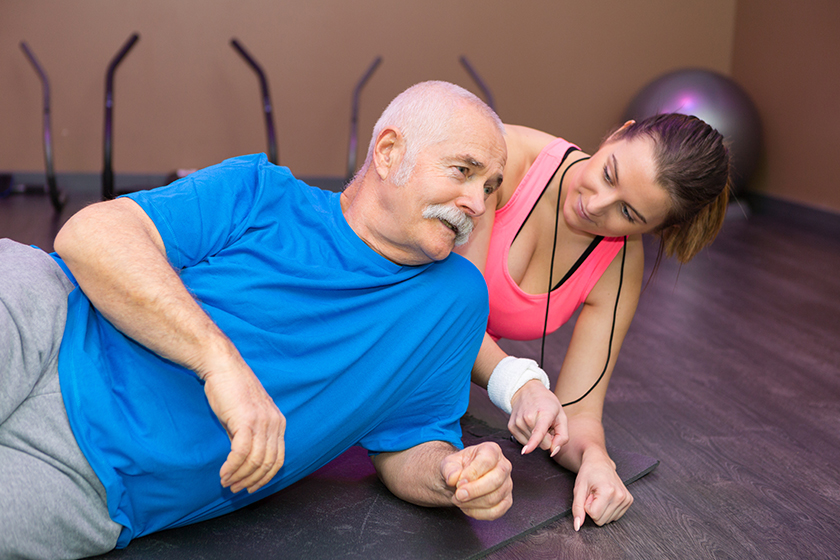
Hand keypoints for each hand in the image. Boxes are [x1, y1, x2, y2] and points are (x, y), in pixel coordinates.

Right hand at [203, 361, 285, 493]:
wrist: (222, 366)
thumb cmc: (230, 390)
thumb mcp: (245, 416)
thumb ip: (249, 436)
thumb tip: (243, 462)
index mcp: (278, 422)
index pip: (278, 459)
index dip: (265, 478)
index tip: (251, 487)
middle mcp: (274, 423)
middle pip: (268, 463)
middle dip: (252, 481)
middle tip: (235, 489)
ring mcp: (262, 421)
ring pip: (256, 461)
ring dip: (240, 476)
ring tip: (227, 482)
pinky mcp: (246, 420)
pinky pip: (242, 453)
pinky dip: (232, 467)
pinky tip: (224, 473)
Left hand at [440, 442, 512, 519]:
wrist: (461, 479)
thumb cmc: (459, 468)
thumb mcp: (449, 463)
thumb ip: (450, 469)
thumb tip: (453, 478)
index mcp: (491, 450)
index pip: (486, 461)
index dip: (472, 473)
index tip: (459, 482)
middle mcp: (503, 466)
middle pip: (495, 480)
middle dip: (474, 491)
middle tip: (458, 495)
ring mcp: (507, 484)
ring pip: (494, 498)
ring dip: (472, 503)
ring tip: (458, 500)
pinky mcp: (506, 501)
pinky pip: (496, 511)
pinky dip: (478, 513)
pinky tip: (467, 507)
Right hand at [508, 380, 568, 455]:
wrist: (526, 391)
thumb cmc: (546, 404)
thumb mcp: (561, 416)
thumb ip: (562, 436)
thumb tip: (553, 452)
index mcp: (543, 414)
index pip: (538, 432)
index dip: (533, 442)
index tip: (526, 451)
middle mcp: (528, 418)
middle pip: (541, 444)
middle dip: (546, 438)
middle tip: (546, 425)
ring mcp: (518, 423)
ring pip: (532, 444)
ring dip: (537, 437)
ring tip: (536, 422)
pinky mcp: (511, 427)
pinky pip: (523, 442)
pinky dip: (528, 437)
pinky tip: (529, 426)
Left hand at [571, 454, 632, 529]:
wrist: (599, 462)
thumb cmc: (588, 473)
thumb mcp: (578, 489)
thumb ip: (577, 509)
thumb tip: (577, 526)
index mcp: (608, 491)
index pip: (594, 515)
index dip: (587, 506)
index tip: (588, 494)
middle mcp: (620, 496)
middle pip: (601, 520)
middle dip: (593, 509)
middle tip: (593, 495)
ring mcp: (627, 499)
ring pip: (608, 520)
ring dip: (601, 509)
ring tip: (599, 495)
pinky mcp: (629, 501)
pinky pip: (615, 517)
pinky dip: (608, 509)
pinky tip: (606, 497)